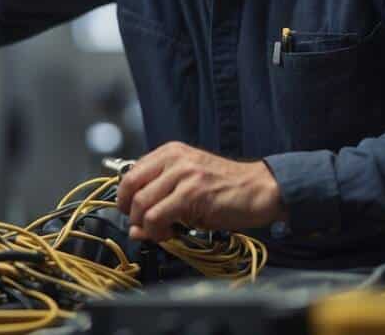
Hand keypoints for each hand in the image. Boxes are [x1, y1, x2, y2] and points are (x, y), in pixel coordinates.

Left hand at [115, 141, 285, 241]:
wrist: (260, 189)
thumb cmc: (226, 189)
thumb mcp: (188, 187)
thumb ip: (160, 200)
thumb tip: (134, 229)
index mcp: (170, 152)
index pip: (130, 173)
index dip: (124, 198)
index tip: (132, 213)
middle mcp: (174, 159)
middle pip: (130, 187)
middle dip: (130, 213)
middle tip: (143, 226)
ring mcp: (183, 175)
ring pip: (141, 204)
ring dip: (145, 226)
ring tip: (162, 232)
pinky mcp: (191, 194)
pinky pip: (156, 216)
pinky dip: (157, 231)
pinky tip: (171, 234)